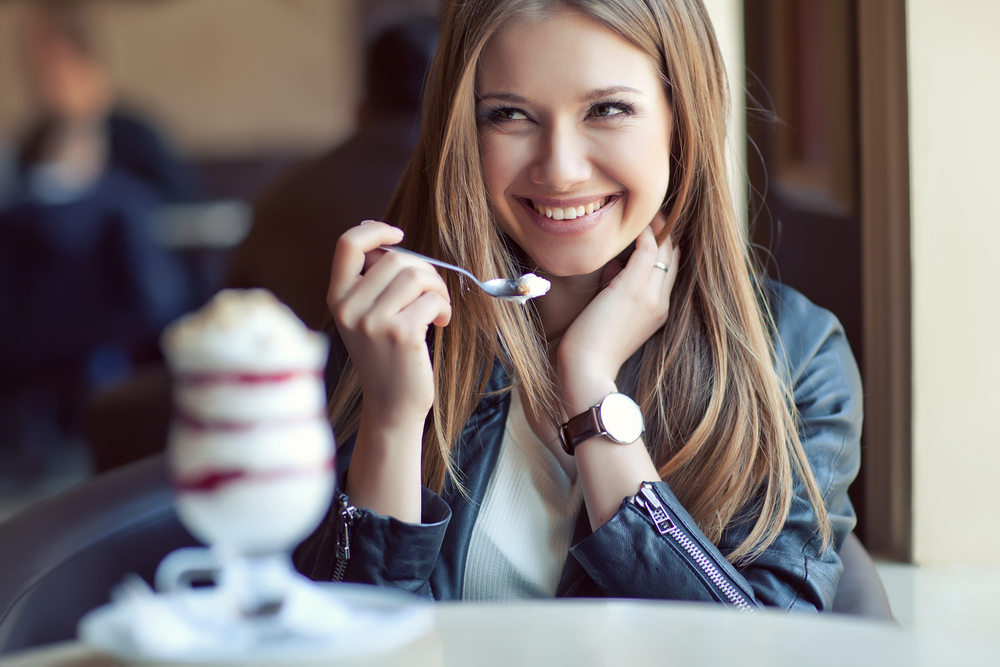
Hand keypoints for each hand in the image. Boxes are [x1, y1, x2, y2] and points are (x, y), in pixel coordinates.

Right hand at [327, 221, 451, 430]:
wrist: (391, 405)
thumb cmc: (386, 356)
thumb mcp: (365, 317)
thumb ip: (372, 281)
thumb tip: (389, 238)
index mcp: (337, 297)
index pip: (348, 244)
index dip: (375, 230)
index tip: (398, 233)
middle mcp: (348, 308)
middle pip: (395, 258)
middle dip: (423, 270)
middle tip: (432, 293)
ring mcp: (372, 321)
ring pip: (416, 275)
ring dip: (437, 288)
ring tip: (438, 308)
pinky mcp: (400, 334)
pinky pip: (431, 299)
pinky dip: (444, 307)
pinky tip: (441, 323)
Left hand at [556, 213, 680, 414]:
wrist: (587, 369)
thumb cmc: (591, 346)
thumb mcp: (611, 315)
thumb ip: (618, 290)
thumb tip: (614, 268)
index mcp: (658, 311)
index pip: (669, 269)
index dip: (663, 246)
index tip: (650, 227)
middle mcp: (660, 302)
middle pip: (673, 256)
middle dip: (664, 230)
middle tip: (649, 210)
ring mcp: (650, 295)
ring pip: (665, 248)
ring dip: (656, 225)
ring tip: (642, 209)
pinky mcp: (633, 288)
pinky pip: (649, 248)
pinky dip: (643, 231)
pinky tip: (632, 222)